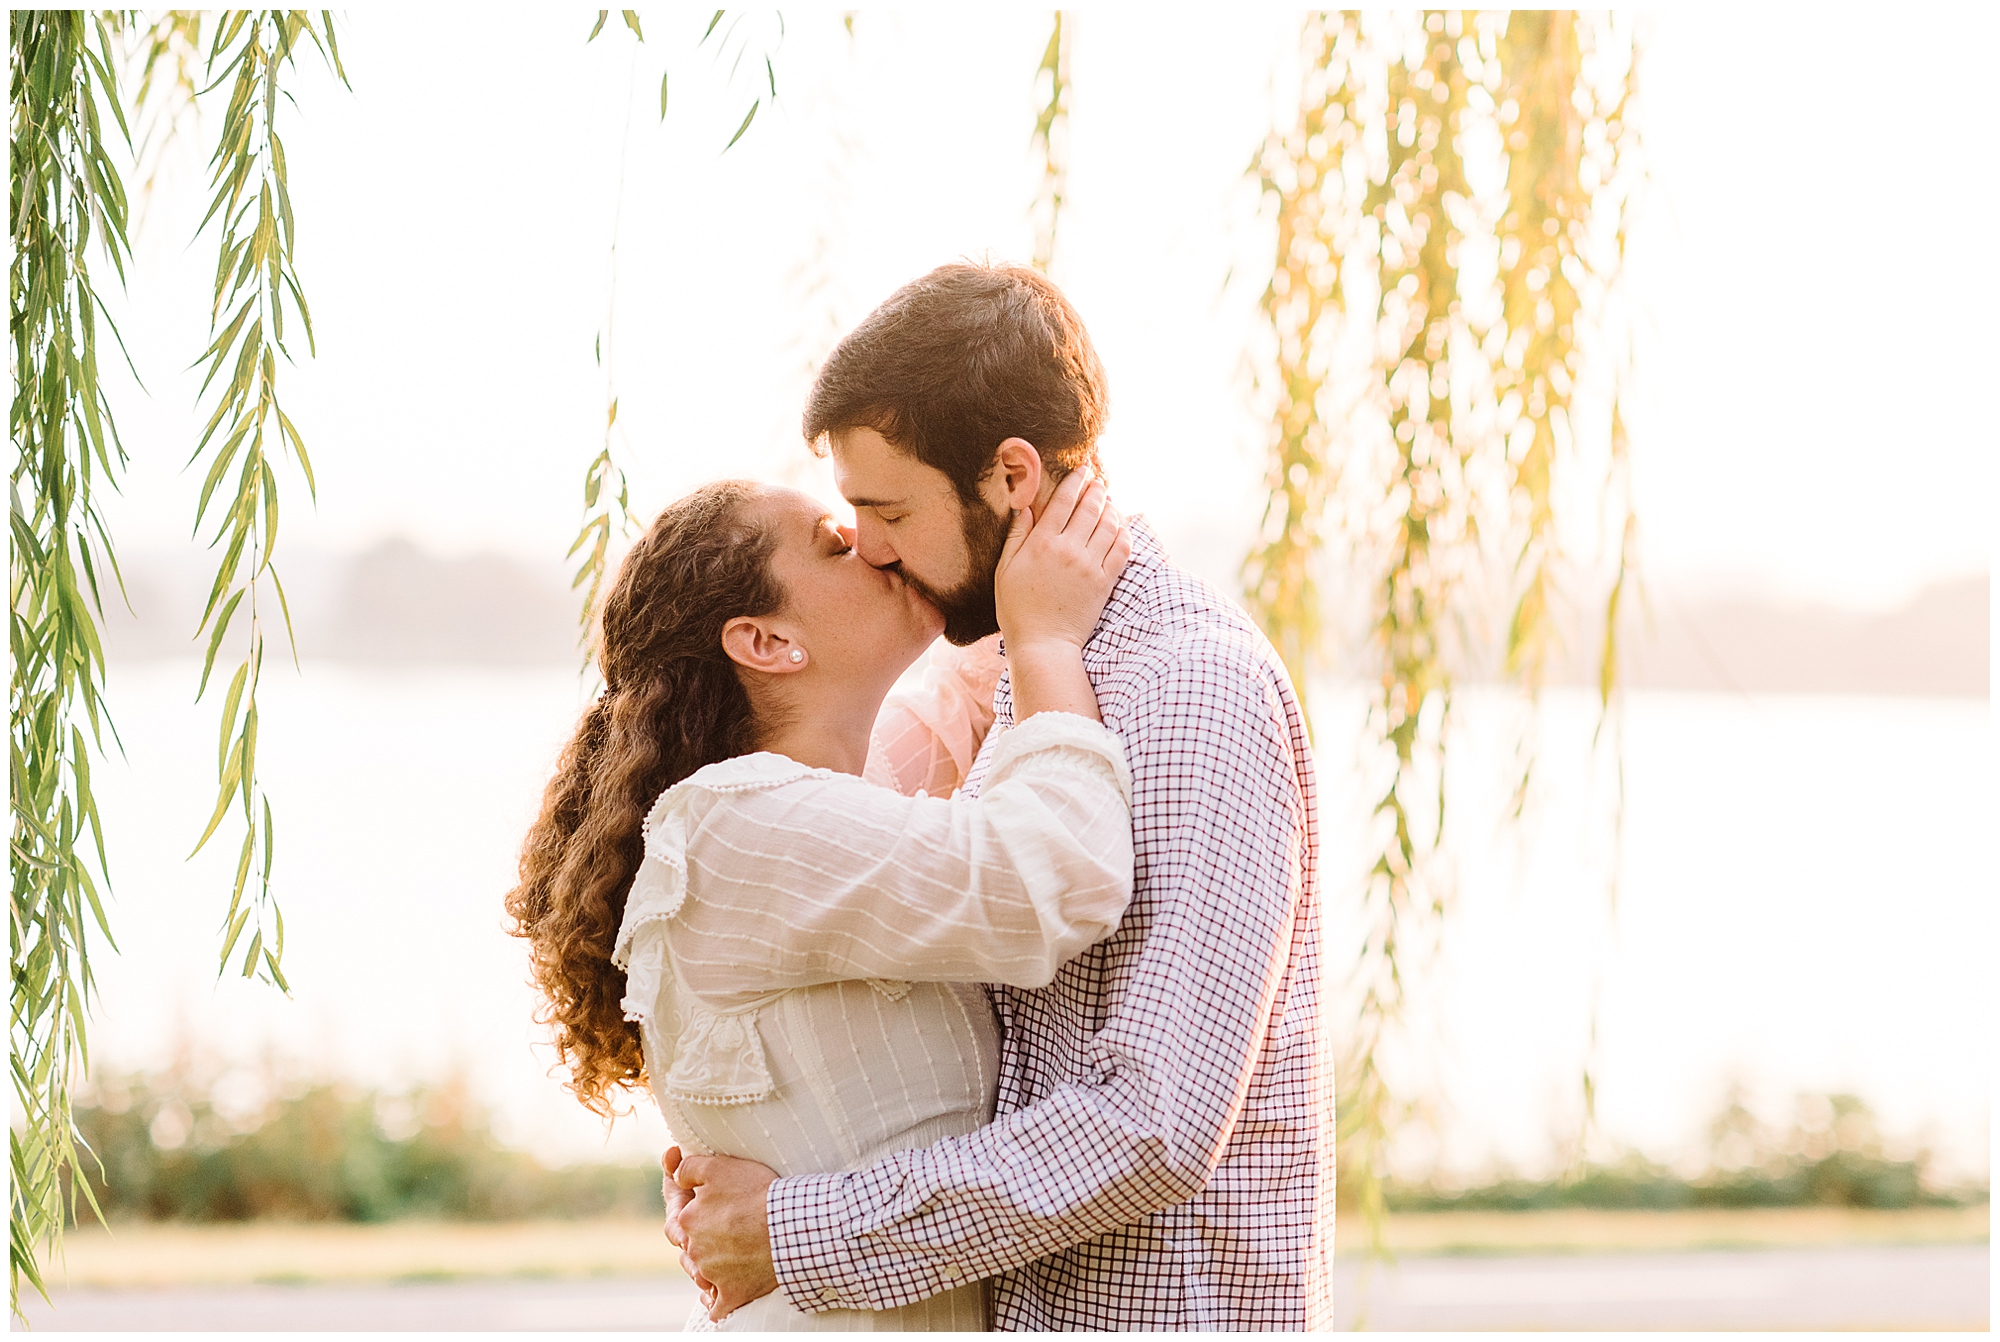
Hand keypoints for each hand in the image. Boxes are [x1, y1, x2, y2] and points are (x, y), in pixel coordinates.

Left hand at [674, 1151, 780, 1321]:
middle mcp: (695, 1251)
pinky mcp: (732, 1294)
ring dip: (705, 1267)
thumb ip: (688, 1169)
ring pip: (701, 1273)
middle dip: (699, 1237)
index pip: (679, 1213)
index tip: (708, 1200)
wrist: (788, 1225)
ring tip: (720, 1257)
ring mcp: (712, 1276)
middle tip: (720, 1227)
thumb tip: (676, 1175)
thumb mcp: (718, 1168)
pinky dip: (714, 1301)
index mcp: (687, 1221)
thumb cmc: (756, 1193)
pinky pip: (716, 1305)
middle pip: (689, 1245)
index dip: (691, 1204)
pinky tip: (712, 1297)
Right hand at [994, 472, 1130, 656]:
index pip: (1063, 501)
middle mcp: (1069, 550)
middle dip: (1097, 489)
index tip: (1083, 469)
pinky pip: (1122, 549)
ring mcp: (1090, 566)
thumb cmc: (1017, 609)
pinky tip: (1121, 528)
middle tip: (1098, 481)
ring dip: (1112, 508)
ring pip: (1109, 524)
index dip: (1075, 481)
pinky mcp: (1105, 582)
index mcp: (1042, 544)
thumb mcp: (1005, 570)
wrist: (1044, 644)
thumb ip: (1016, 536)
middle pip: (1090, 508)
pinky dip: (1124, 533)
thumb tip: (1024, 506)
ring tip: (1109, 502)